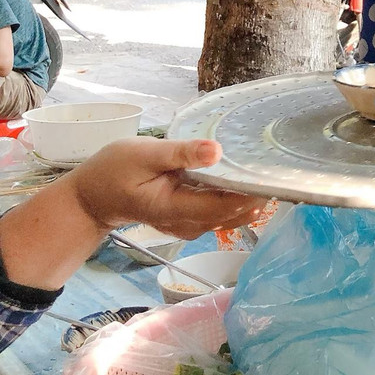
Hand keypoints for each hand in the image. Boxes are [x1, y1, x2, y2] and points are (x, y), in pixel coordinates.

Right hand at [69, 138, 266, 237]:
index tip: (272, 172)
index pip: (224, 206)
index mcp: (175, 209)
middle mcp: (188, 223)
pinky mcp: (191, 217)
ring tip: (271, 168)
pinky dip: (237, 195)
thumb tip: (216, 150)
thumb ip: (180, 154)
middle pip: (233, 213)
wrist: (92, 197)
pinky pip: (222, 211)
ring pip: (231, 214)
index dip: (252, 193)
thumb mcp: (143, 155)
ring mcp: (190, 223)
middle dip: (258, 193)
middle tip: (281, 165)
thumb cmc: (113, 171)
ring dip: (251, 195)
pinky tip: (249, 176)